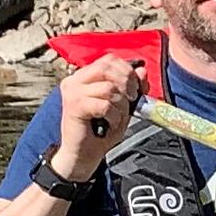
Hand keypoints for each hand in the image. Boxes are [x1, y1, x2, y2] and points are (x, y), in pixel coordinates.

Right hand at [53, 58, 144, 182]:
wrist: (83, 155)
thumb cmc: (101, 131)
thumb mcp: (122, 106)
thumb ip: (131, 88)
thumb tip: (142, 71)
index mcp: (84, 76)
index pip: (109, 60)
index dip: (127, 70)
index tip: (136, 89)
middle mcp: (74, 80)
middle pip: (107, 67)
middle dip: (127, 83)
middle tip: (131, 101)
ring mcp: (72, 92)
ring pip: (108, 88)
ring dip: (121, 106)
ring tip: (117, 118)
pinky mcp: (74, 106)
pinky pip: (104, 104)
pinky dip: (114, 116)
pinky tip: (110, 125)